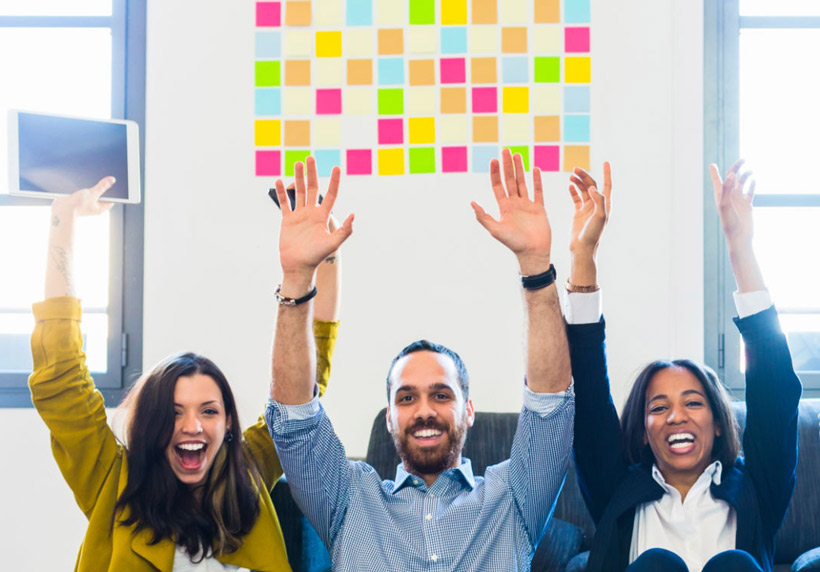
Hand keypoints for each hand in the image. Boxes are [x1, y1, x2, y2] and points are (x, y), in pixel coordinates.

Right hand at [51, 177, 115, 217]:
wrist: (61, 209)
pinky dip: (83, 187)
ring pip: (91, 192)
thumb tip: (112, 180)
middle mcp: (94, 206)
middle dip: (101, 187)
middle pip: (101, 194)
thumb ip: (102, 186)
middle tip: (102, 179)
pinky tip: (82, 182)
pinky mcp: (78, 200)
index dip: (112, 191)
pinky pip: (83, 192)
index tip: (113, 183)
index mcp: (101, 208)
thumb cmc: (77, 205)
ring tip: (90, 180)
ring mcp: (85, 203)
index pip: (111, 199)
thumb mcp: (92, 193)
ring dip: (91, 187)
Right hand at [276, 157, 352, 278]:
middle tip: (310, 158)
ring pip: (299, 192)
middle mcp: (312, 213)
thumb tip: (354, 215)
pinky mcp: (287, 220)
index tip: (337, 167)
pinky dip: (282, 192)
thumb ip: (344, 231)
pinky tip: (280, 181)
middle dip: (312, 173)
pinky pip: (285, 203)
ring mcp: (299, 216)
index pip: (331, 195)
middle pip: (313, 189)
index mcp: (323, 216)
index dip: (334, 181)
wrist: (298, 266)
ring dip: (298, 178)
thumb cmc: (316, 257)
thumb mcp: (332, 244)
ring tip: (297, 163)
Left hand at [471, 149, 550, 273]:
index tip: (493, 160)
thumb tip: (472, 202)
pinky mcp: (539, 208)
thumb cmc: (513, 243)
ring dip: (520, 169)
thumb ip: (483, 216)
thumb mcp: (495, 230)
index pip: (498, 186)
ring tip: (518, 155)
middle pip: (510, 180)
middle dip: (507, 166)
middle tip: (506, 150)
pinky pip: (538, 191)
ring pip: (523, 183)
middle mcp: (514, 204)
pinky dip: (537, 180)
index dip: (495, 173)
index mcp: (503, 207)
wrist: (532, 252)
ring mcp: (527, 205)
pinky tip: (535, 168)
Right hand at [568, 163, 610, 254]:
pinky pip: (576, 198)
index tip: (606, 162)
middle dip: (585, 176)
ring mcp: (588, 209)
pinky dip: (573, 191)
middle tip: (575, 168)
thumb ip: (598, 200)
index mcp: (605, 205)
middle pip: (592, 185)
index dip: (607, 173)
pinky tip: (570, 186)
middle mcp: (597, 205)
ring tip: (571, 176)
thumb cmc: (593, 234)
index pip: (607, 185)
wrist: (583, 248)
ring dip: (578, 182)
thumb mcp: (599, 217)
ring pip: (584, 190)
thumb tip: (593, 187)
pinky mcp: (579, 213)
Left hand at [710, 160, 754, 251]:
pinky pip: (750, 192)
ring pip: (741, 184)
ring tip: (750, 172)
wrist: (739, 237)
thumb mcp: (726, 204)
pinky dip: (752, 185)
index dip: (714, 173)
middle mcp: (729, 197)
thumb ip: (727, 188)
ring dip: (745, 176)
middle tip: (743, 159)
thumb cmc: (729, 222)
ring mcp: (738, 201)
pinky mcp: (747, 206)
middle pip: (732, 179)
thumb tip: (731, 173)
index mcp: (721, 196)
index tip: (711, 164)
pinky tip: (754, 179)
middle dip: (736, 168)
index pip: (717, 181)